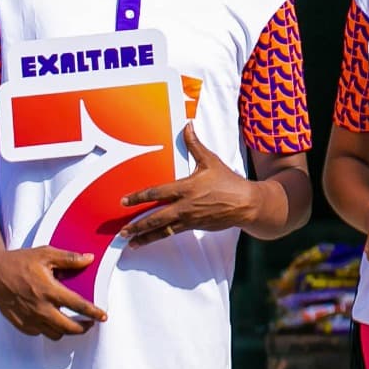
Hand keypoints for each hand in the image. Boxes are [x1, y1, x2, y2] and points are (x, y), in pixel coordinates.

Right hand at [0, 244, 103, 338]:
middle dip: (83, 327)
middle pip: (69, 327)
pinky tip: (51, 320)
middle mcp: (41, 308)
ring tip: (72, 323)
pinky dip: (48, 329)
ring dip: (66, 330)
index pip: (78, 305)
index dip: (93, 312)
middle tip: (90, 323)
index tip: (103, 316)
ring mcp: (30, 318)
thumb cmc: (20, 261)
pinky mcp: (20, 323)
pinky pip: (40, 333)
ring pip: (55, 334)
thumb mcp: (46, 254)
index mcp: (50, 290)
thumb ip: (69, 258)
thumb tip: (89, 259)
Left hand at [121, 126, 270, 243]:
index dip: (139, 197)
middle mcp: (184, 206)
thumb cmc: (228, 181)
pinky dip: (158, 237)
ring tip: (130, 242)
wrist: (246, 203)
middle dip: (137, 224)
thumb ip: (195, 145)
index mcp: (186, 188)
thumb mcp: (210, 161)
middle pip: (155, 217)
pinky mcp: (194, 227)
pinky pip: (172, 233)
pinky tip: (148, 241)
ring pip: (162, 230)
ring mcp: (189, 219)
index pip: (157, 192)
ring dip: (145, 236)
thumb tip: (187, 126)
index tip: (125, 201)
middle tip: (122, 230)